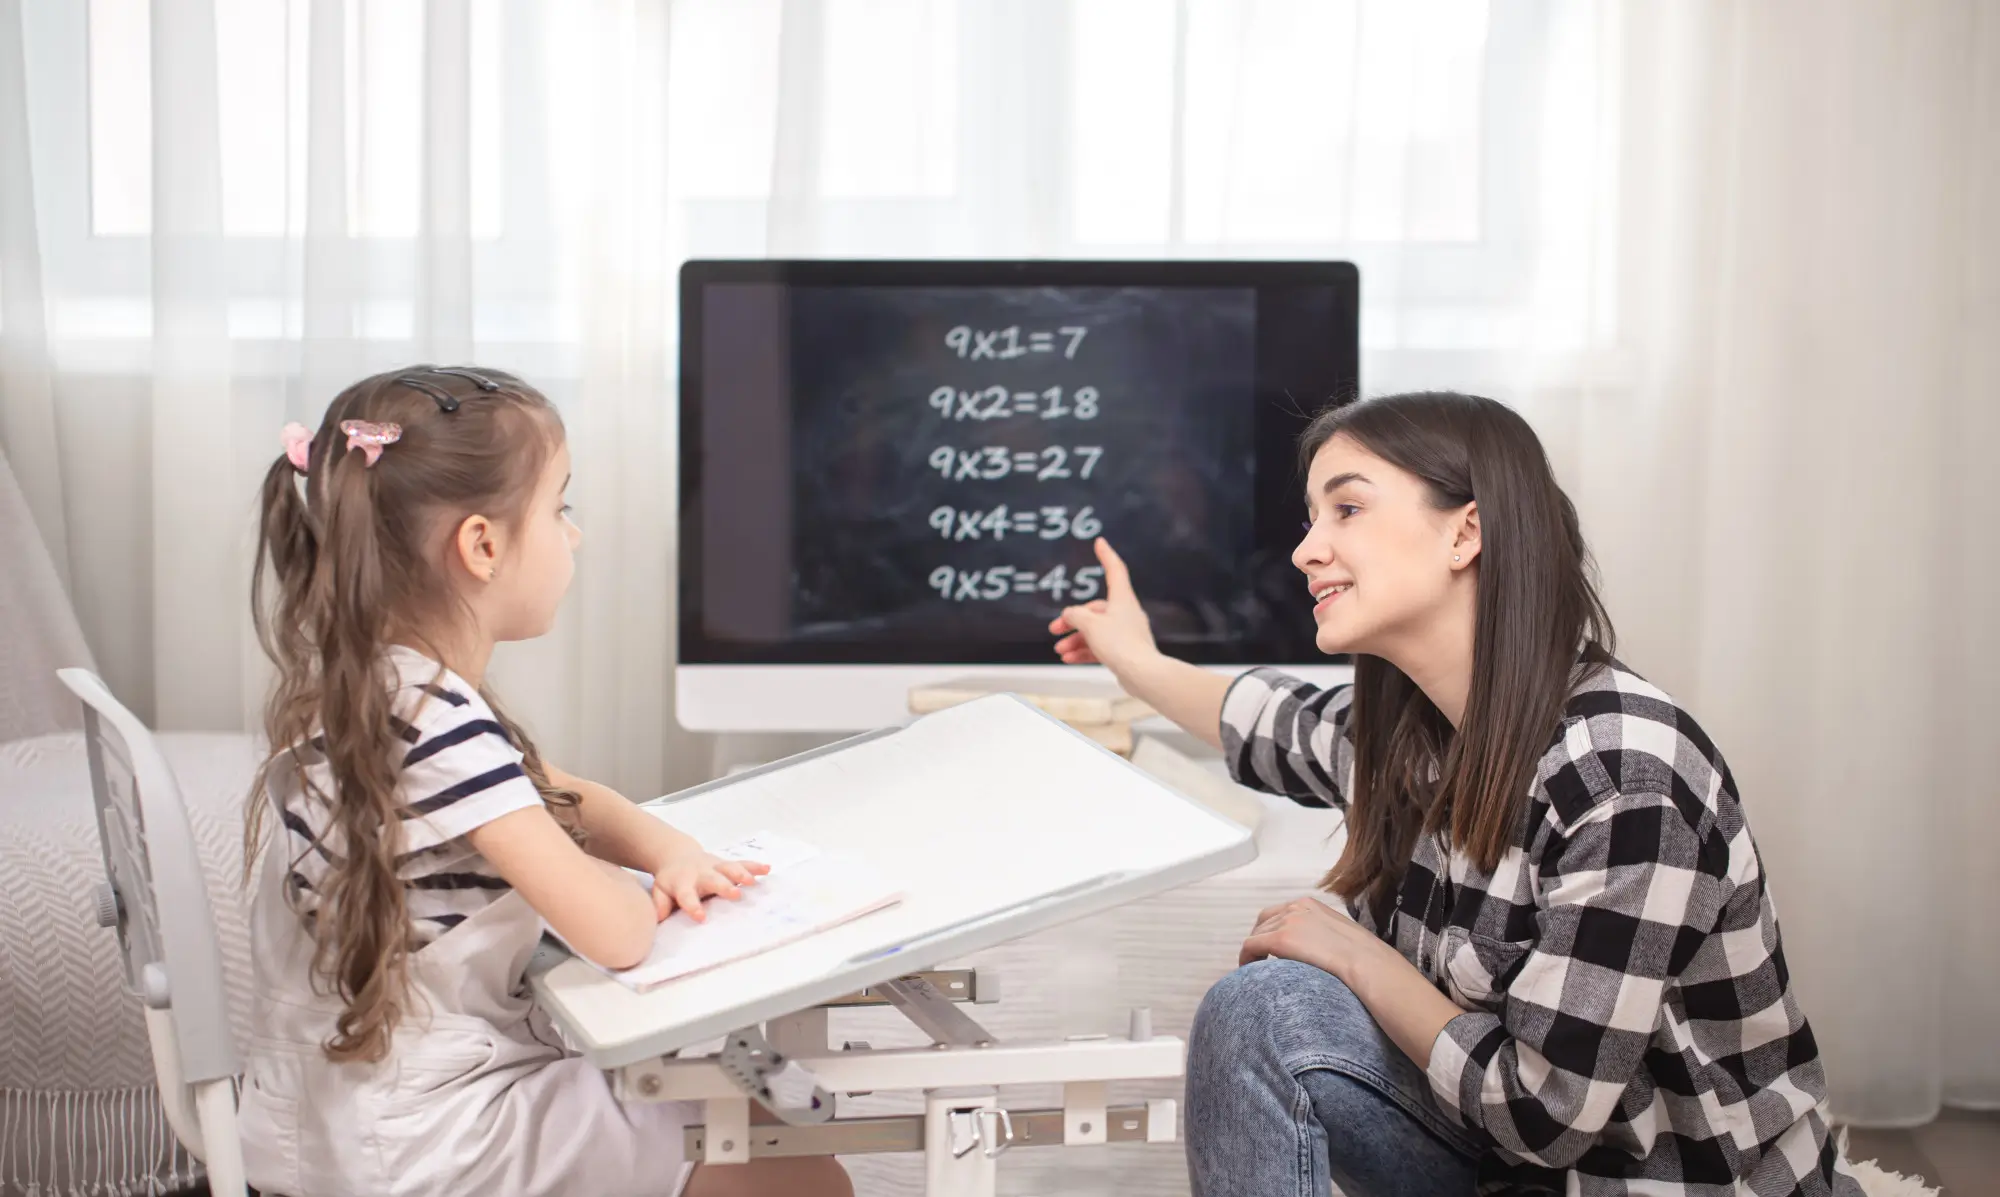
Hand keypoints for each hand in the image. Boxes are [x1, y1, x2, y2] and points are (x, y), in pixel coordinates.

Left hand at [648, 848, 769, 922]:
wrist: (677, 855)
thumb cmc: (671, 881)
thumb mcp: (660, 891)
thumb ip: (660, 904)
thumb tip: (657, 920)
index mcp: (683, 883)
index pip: (687, 896)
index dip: (693, 905)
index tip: (701, 917)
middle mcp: (701, 873)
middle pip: (713, 879)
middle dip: (724, 886)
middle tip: (736, 895)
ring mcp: (715, 867)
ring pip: (729, 868)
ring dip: (741, 873)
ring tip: (752, 881)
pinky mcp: (726, 864)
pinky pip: (742, 863)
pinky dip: (754, 866)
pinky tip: (767, 869)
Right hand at [1048, 538, 1159, 684]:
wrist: (1142, 674)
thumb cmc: (1121, 645)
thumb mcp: (1090, 625)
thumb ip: (1075, 616)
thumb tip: (1069, 615)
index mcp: (1122, 599)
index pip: (1114, 570)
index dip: (1106, 555)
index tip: (1100, 543)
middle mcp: (1126, 613)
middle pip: (1095, 610)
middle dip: (1073, 621)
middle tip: (1056, 629)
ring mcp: (1126, 633)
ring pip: (1096, 631)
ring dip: (1076, 639)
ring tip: (1060, 649)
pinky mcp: (1125, 651)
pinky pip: (1101, 646)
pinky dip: (1084, 651)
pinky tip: (1069, 658)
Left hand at [1239, 895, 1398, 982]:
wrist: (1369, 964)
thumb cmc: (1363, 958)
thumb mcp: (1341, 935)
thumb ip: (1323, 935)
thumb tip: (1318, 950)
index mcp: (1309, 905)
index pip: (1279, 913)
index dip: (1271, 930)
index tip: (1270, 948)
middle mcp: (1295, 908)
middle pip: (1263, 922)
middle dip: (1260, 939)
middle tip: (1260, 960)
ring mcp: (1287, 922)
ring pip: (1256, 935)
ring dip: (1255, 951)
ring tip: (1256, 970)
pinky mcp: (1280, 939)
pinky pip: (1250, 946)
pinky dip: (1246, 958)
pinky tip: (1248, 971)